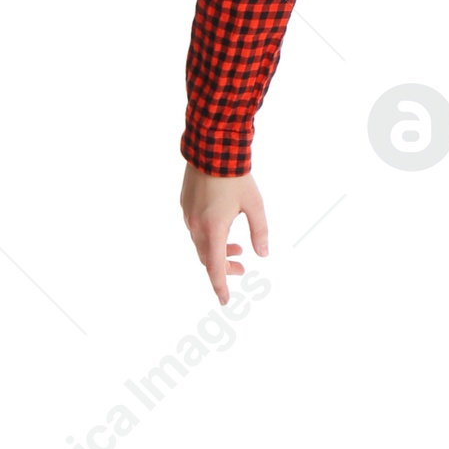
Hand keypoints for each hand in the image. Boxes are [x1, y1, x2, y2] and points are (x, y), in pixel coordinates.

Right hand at [180, 162, 267, 305]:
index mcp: (213, 229)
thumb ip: (259, 231)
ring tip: (238, 247)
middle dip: (224, 268)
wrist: (211, 148)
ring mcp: (188, 215)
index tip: (225, 300)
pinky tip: (224, 227)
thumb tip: (262, 254)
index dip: (220, 286)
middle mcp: (196, 225)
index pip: (215, 268)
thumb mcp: (255, 204)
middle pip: (207, 258)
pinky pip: (196, 229)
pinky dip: (209, 237)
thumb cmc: (235, 176)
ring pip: (201, 244)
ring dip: (218, 251)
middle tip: (241, 268)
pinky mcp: (185, 205)